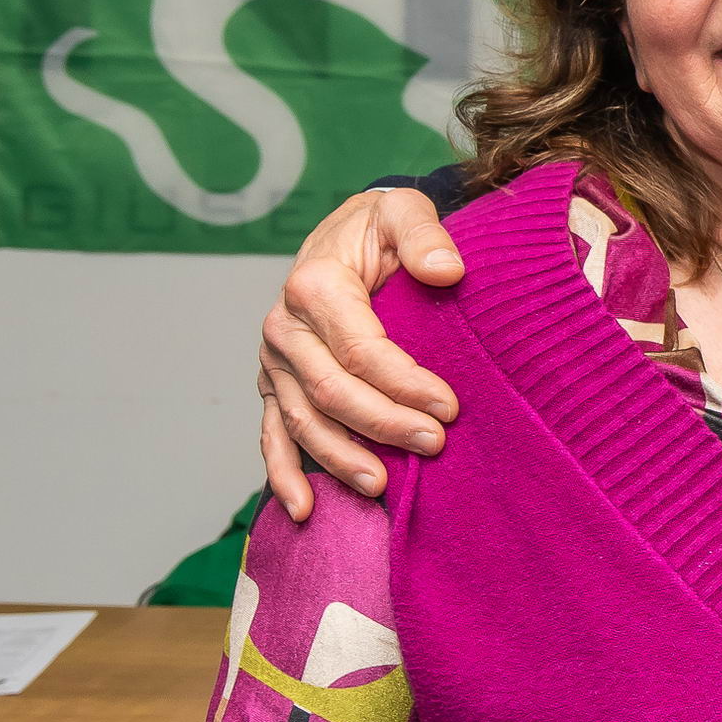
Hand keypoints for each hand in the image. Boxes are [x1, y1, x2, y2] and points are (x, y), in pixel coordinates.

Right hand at [258, 188, 465, 518]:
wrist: (346, 233)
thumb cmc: (380, 227)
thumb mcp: (405, 211)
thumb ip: (425, 235)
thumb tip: (448, 269)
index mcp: (315, 285)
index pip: (360, 349)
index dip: (403, 382)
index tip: (448, 407)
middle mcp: (284, 327)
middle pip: (331, 391)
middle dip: (383, 424)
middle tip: (434, 444)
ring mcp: (274, 361)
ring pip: (302, 421)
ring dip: (340, 458)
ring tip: (382, 486)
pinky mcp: (275, 384)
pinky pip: (273, 434)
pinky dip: (284, 474)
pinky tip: (303, 511)